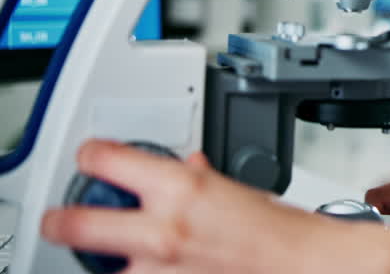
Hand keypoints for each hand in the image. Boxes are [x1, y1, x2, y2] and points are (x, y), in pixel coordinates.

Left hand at [42, 140, 389, 273]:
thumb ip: (200, 179)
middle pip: (74, 223)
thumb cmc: (280, 230)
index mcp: (181, 188)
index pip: (105, 160)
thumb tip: (185, 169)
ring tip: (113, 251)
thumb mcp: (236, 188)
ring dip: (107, 258)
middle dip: (60, 219)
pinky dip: (138, 273)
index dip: (91, 155)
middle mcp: (162, 229)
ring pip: (101, 266)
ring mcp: (158, 270)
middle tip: (58, 218)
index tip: (90, 158)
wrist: (302, 265)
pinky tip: (147, 266)